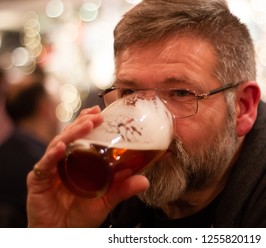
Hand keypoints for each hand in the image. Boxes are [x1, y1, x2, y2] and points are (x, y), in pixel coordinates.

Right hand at [26, 106, 148, 226]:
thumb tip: (145, 181)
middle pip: (70, 136)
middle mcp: (63, 161)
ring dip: (73, 133)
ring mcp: (50, 170)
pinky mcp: (38, 181)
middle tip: (97, 115)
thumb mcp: (106, 200)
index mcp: (77, 162)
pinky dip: (53, 155)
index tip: (100, 111)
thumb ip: (123, 189)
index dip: (88, 122)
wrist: (61, 235)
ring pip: (59, 144)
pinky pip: (45, 165)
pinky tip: (61, 147)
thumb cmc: (80, 216)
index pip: (81, 136)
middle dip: (83, 122)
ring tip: (87, 124)